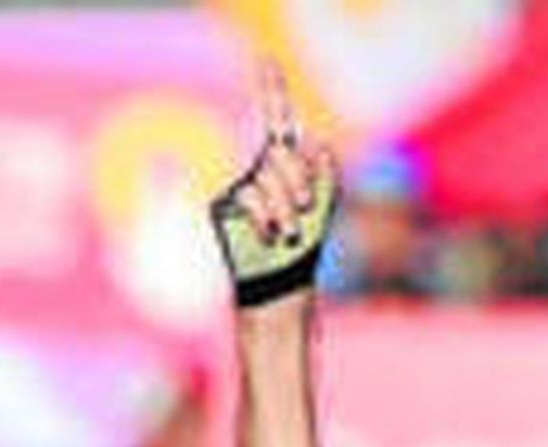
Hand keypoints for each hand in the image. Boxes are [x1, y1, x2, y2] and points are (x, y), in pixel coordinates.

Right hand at [211, 60, 335, 307]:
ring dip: (284, 206)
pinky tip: (269, 235)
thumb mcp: (322, 208)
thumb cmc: (303, 248)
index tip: (266, 61)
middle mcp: (259, 169)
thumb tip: (318, 142)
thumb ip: (324, 173)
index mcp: (283, 165)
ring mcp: (240, 186)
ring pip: (266, 176)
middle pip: (279, 152)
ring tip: (287, 232)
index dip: (271, 90)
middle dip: (297, 179)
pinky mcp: (224, 205)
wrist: (280, 284)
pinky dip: (265, 216)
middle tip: (303, 209)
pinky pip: (249, 195)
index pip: (277, 120)